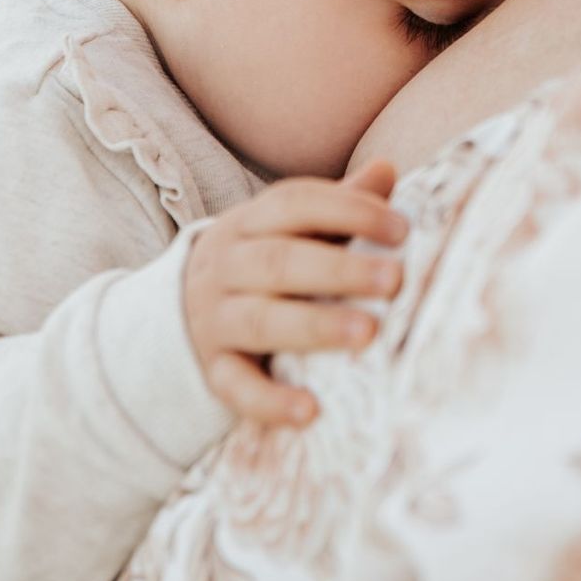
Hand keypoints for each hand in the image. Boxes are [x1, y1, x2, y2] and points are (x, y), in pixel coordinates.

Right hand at [183, 159, 407, 427]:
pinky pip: (236, 386)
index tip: (401, 229)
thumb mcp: (290, 230)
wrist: (180, 313)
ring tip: (368, 334)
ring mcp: (214, 319)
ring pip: (260, 320)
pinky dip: (270, 401)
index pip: (295, 204)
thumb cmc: (264, 264)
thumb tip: (386, 168)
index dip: (348, 210)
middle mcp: (226, 265)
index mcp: (250, 222)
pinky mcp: (212, 370)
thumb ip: (338, 204)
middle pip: (279, 262)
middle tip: (395, 280)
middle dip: (339, 270)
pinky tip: (311, 411)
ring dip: (315, 326)